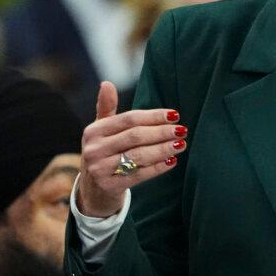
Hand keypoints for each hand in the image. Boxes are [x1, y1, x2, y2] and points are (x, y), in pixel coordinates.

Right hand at [76, 81, 187, 216]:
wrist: (93, 192)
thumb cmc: (103, 154)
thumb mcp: (100, 131)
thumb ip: (106, 108)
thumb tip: (107, 83)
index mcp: (93, 131)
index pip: (128, 119)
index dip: (153, 116)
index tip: (174, 115)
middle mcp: (94, 149)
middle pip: (135, 137)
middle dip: (161, 132)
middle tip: (182, 130)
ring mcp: (100, 169)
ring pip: (138, 156)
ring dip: (163, 149)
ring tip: (181, 144)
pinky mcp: (109, 186)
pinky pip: (139, 175)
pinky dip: (157, 168)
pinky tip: (172, 162)